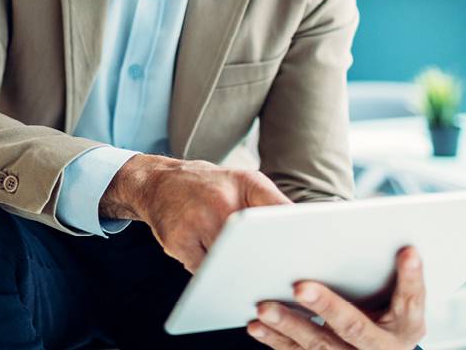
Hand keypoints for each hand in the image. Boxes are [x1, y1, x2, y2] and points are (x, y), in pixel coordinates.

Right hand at [100, 153, 289, 272]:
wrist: (158, 181)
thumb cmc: (210, 186)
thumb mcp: (246, 183)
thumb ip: (274, 204)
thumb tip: (307, 233)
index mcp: (247, 184)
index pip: (280, 212)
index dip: (294, 238)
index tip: (305, 260)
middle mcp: (222, 200)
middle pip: (254, 247)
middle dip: (267, 265)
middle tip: (279, 281)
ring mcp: (197, 221)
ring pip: (228, 264)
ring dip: (238, 275)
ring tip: (250, 284)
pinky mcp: (177, 241)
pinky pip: (204, 272)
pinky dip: (212, 275)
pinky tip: (216, 273)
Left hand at [246, 246, 425, 348]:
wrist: (378, 345)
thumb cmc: (384, 305)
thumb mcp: (393, 291)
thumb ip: (384, 267)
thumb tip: (377, 230)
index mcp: (408, 324)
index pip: (411, 298)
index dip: (411, 276)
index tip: (407, 250)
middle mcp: (384, 347)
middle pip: (355, 327)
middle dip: (327, 307)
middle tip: (300, 287)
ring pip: (321, 345)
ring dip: (290, 324)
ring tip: (264, 306)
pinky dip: (275, 340)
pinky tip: (256, 325)